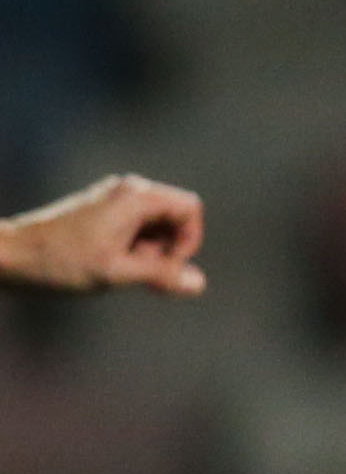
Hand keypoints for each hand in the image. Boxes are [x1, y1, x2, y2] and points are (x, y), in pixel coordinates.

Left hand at [0, 173, 207, 295]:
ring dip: (151, 251)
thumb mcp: (116, 272)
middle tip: (143, 276)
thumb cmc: (59, 262)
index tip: (166, 267)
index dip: (189, 241)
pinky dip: (135, 247)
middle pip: (174, 216)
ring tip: (124, 271)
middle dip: (169, 249)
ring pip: (156, 224)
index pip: (190, 209)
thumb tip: (199, 283)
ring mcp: (112, 198)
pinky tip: (114, 266)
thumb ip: (161, 275)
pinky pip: (136, 225)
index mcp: (135, 197)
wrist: (10, 255)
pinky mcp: (101, 210)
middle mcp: (127, 190)